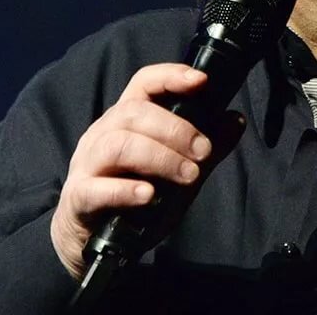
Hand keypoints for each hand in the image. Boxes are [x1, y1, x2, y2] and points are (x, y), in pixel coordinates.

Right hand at [50, 64, 240, 278]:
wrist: (93, 240)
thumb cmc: (138, 196)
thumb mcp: (179, 170)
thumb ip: (208, 147)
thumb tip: (237, 119)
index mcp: (126, 118)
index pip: (144, 83)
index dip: (170, 76)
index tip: (201, 80)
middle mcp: (103, 133)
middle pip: (134, 112)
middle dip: (175, 129)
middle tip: (204, 151)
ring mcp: (88, 164)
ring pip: (118, 144)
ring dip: (159, 157)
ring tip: (188, 175)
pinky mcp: (79, 197)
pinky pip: (96, 188)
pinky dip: (125, 190)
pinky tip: (148, 195)